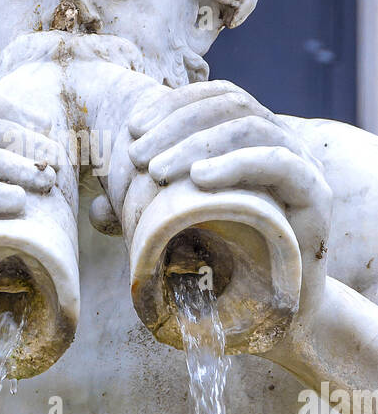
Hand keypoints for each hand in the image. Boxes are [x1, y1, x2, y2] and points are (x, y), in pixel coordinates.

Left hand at [110, 79, 332, 340]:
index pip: (214, 98)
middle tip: (136, 156)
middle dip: (175, 124)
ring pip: (251, 127)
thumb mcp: (174, 232)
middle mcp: (280, 142)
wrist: (274, 316)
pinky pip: (280, 163)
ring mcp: (302, 166)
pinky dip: (237, 162)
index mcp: (251, 139)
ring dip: (196, 142)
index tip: (131, 129)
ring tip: (157, 170)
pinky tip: (200, 178)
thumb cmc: (224, 267)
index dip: (171, 104)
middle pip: (230, 106)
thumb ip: (138, 215)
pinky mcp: (316, 196)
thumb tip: (97, 208)